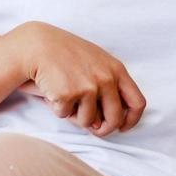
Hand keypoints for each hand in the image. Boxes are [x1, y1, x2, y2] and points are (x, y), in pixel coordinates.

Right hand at [8, 22, 146, 137]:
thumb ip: (107, 89)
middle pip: (115, 118)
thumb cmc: (67, 55)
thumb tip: (102, 124)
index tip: (122, 127)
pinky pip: (65, 115)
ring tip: (66, 95)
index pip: (138, 103)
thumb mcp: (97, 63)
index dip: (131, 120)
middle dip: (104, 129)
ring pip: (88, 121)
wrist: (38, 45)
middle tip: (94, 130)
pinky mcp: (69, 94)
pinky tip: (53, 91)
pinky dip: (57, 108)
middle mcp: (106, 79)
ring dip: (75, 115)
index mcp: (117, 70)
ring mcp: (88, 87)